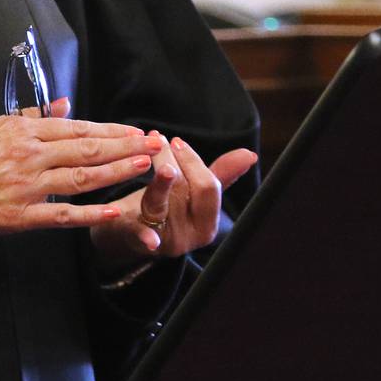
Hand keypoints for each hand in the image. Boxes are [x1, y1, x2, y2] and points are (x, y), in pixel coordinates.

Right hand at [0, 97, 160, 237]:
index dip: (109, 131)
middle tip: (154, 144)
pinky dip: (91, 213)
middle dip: (126, 147)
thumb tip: (63, 104)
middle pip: (87, 149)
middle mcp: (30, 156)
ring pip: (82, 177)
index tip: (134, 132)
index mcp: (21, 131)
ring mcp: (28, 186)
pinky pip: (63, 214)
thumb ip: (28, 116)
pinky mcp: (23, 215)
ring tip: (146, 166)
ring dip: (118, 172)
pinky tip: (116, 209)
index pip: (75, 128)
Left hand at [90, 132, 257, 269]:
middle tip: (156, 139)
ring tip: (143, 153)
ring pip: (160, 202)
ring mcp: (166, 239)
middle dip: (171, 161)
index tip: (177, 141)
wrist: (130, 233)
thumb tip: (250, 154)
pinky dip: (147, 237)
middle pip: (185, 191)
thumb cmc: (166, 206)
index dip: (193, 161)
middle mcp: (191, 233)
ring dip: (153, 175)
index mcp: (208, 222)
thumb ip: (219, 174)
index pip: (209, 187)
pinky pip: (144, 236)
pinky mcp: (140, 241)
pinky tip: (150, 239)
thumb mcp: (192, 192)